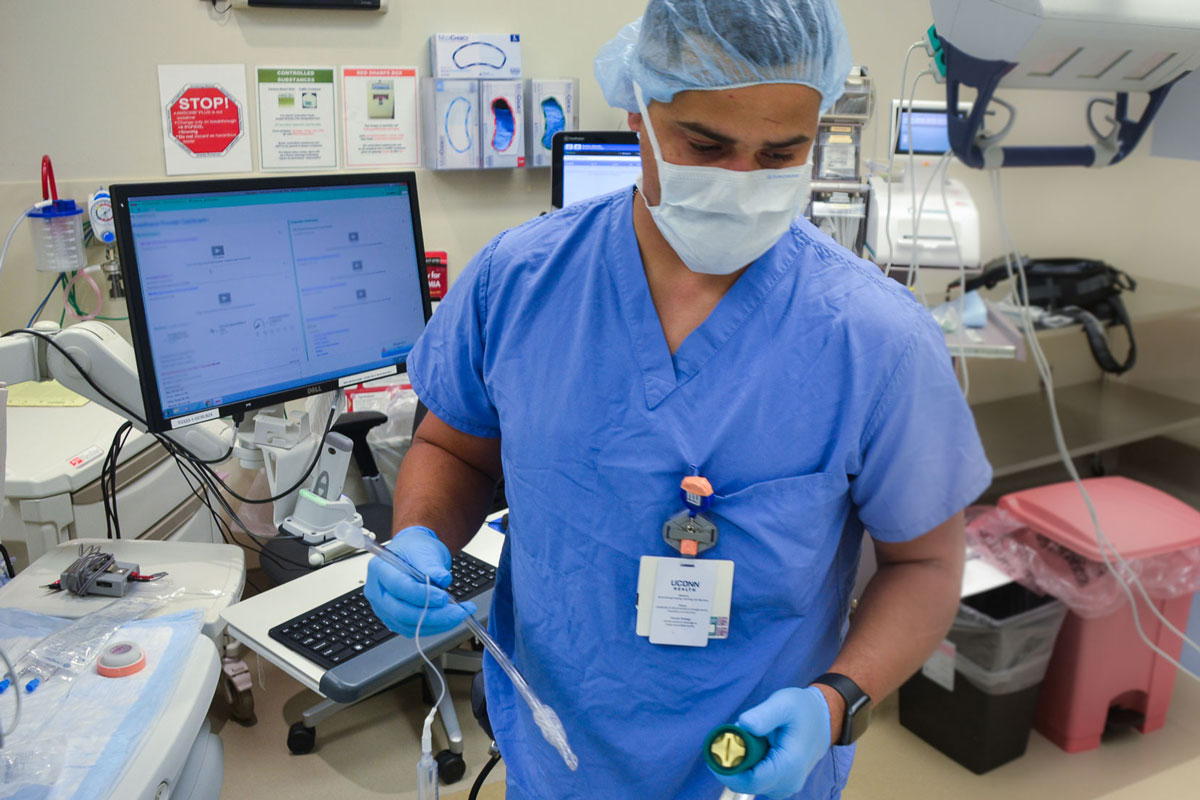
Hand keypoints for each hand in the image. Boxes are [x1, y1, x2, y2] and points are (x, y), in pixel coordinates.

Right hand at [363, 526, 476, 636]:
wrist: (414, 556)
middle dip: (434, 615)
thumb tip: (442, 579)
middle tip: (458, 611)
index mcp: (380, 569)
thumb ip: (431, 565)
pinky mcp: (395, 620)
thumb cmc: (414, 549)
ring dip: (438, 623)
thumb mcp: (424, 549)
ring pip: (410, 625)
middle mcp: (378, 592)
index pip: (399, 587)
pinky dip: (435, 626)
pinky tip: (450, 618)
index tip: (443, 597)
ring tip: (460, 613)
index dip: (422, 595)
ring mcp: (384, 609)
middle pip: (402, 612)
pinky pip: (414, 629)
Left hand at [713, 687, 830, 798]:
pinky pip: (755, 782)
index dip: (728, 769)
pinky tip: (752, 749)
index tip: (715, 749)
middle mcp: (788, 783)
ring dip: (739, 765)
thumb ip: (762, 715)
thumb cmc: (802, 710)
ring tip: (746, 739)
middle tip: (728, 738)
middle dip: (731, 763)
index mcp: (789, 765)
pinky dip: (747, 767)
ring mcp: (784, 788)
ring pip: (748, 784)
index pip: (750, 781)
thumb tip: (742, 726)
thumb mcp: (784, 703)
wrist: (822, 721)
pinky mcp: (779, 786)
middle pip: (746, 784)